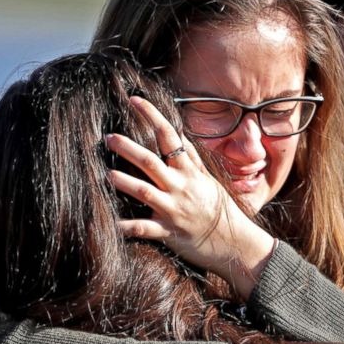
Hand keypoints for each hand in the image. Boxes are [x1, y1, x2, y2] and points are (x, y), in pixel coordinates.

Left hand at [106, 96, 274, 296]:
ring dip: (124, 182)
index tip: (134, 100)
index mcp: (189, 172)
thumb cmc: (220, 209)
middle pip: (151, 162)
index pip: (169, 136)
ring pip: (145, 192)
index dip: (151, 116)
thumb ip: (190, 158)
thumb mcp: (208, 180)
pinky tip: (109, 223)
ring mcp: (173, 210)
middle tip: (109, 137)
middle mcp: (180, 187)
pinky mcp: (168, 232)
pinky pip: (143, 229)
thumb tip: (177, 133)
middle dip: (128, 148)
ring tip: (107, 174)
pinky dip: (126, 227)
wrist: (236, 243)